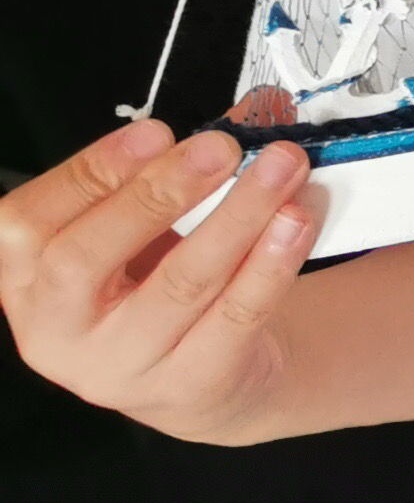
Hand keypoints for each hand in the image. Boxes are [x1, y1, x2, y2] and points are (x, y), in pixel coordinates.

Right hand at [0, 121, 318, 441]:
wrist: (203, 375)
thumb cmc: (152, 287)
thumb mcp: (130, 235)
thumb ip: (157, 177)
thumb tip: (235, 119)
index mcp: (25, 280)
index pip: (26, 224)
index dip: (90, 173)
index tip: (154, 133)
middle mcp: (59, 330)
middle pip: (87, 259)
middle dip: (156, 193)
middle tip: (218, 149)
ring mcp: (124, 366)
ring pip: (181, 284)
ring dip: (238, 215)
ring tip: (280, 169)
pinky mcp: (193, 383)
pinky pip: (238, 315)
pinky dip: (273, 261)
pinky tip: (297, 220)